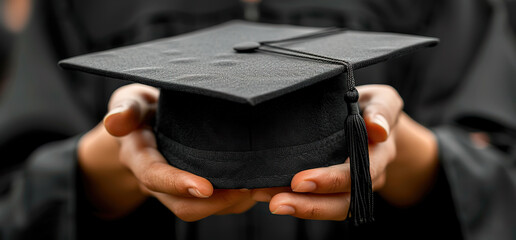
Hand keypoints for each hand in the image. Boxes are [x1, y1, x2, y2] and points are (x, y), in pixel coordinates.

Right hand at [78, 84, 254, 220]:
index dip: (177, 184)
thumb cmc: (141, 110)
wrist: (144, 126)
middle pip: (182, 205)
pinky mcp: (195, 188)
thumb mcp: (130, 102)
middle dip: (214, 203)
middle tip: (246, 189)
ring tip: (259, 188)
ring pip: (203, 209)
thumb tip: (114, 122)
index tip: (205, 187)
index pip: (155, 176)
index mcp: (141, 157)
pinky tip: (259, 186)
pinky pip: (215, 203)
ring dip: (231, 204)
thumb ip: (125, 110)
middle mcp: (158, 180)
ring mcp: (177, 188)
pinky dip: (238, 199)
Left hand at [251, 85, 404, 219]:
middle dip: (309, 205)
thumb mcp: (382, 100)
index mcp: (378, 154)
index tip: (299, 181)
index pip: (358, 174)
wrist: (376, 124)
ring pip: (329, 207)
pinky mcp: (334, 189)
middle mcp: (367, 177)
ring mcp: (351, 187)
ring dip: (299, 208)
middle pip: (342, 201)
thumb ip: (381, 110)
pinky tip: (266, 195)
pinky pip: (317, 201)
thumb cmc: (372, 108)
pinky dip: (293, 200)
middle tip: (278, 203)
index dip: (330, 181)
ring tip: (268, 202)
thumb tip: (377, 128)